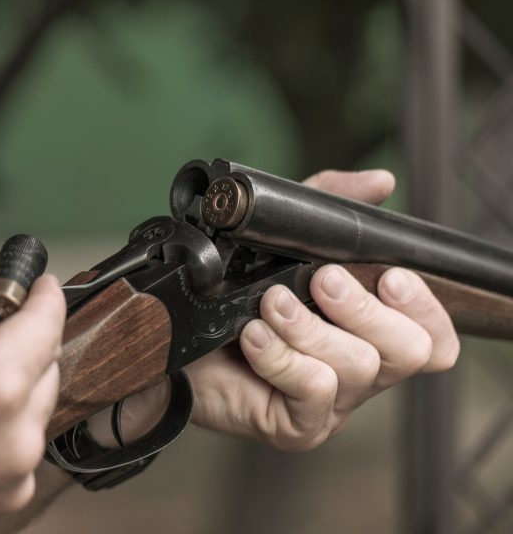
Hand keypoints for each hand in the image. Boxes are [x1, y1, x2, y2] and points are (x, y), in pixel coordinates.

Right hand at [0, 257, 64, 531]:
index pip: (48, 323)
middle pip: (47, 364)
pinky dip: (5, 421)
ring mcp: (15, 474)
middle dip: (24, 338)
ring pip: (37, 404)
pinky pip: (22, 442)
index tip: (39, 284)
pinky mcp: (6, 500)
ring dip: (15, 380)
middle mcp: (17, 434)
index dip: (45, 296)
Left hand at [184, 169, 459, 449]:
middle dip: (365, 309)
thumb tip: (381, 182)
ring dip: (309, 327)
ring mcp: (331, 403)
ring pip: (357, 366)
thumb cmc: (233, 295)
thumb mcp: (281, 239)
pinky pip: (313, 390)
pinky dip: (281, 355)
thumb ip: (330, 208)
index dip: (424, 307)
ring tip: (269, 303)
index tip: (388, 276)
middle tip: (322, 281)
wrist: (174, 340)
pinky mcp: (297, 425)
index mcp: (368, 330)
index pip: (434, 336)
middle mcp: (359, 369)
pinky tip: (251, 336)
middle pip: (408, 351)